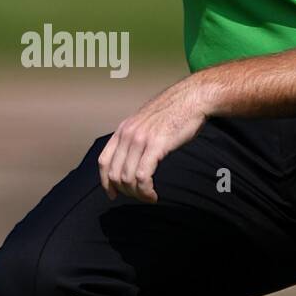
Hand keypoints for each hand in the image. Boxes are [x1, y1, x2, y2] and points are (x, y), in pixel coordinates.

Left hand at [98, 75, 211, 202]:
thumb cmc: (173, 113)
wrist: (191, 99)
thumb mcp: (145, 123)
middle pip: (114, 173)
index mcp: (122, 130)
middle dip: (125, 191)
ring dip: (137, 194)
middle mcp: (127, 135)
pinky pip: (143, 176)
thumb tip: (132, 159)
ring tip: (148, 197)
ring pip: (127, 178)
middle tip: (139, 197)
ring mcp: (140, 140)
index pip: (103, 161)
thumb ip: (135, 138)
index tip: (113, 194)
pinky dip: (145, 190)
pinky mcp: (156, 145)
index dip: (105, 182)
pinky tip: (153, 194)